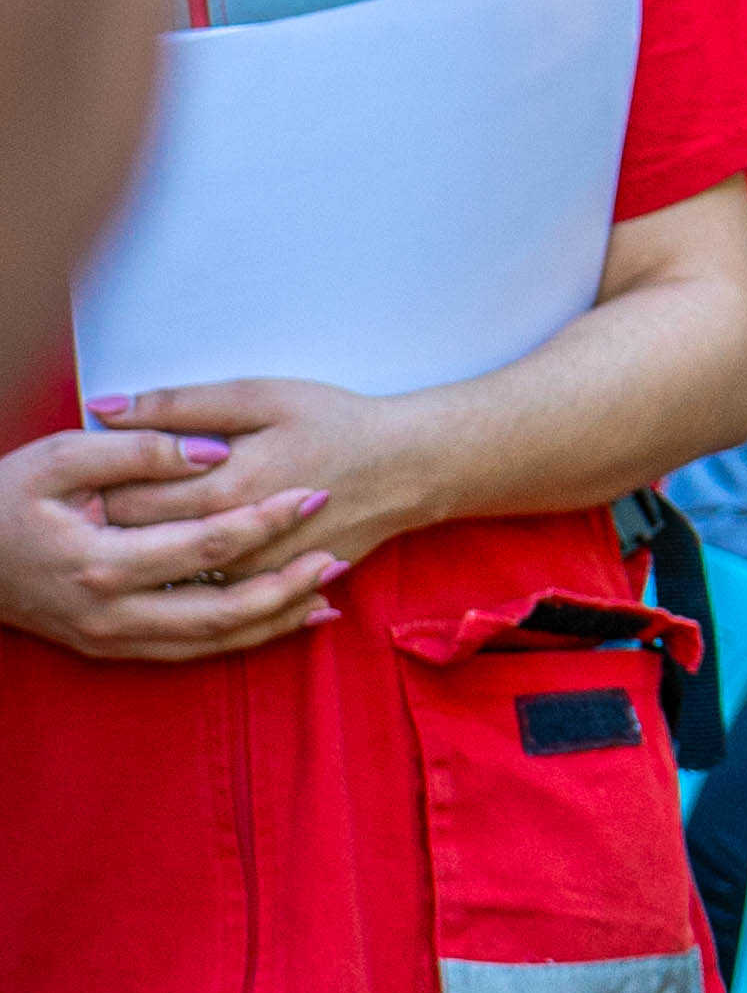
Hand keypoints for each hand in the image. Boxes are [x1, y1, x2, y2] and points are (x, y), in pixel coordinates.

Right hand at [0, 423, 345, 661]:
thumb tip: (213, 450)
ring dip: (274, 622)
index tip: (312, 496)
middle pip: (223, 609)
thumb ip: (139, 451)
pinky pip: (192, 653)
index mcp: (102, 561)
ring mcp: (113, 639)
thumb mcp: (60, 458)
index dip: (265, 520)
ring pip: (213, 642)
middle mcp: (113, 613)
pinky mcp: (114, 650)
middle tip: (338, 558)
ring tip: (329, 598)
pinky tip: (280, 622)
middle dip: (288, 585)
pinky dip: (242, 639)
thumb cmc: (5, 499)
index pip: (207, 544)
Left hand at [84, 379, 428, 575]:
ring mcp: (262, 572)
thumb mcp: (259, 396)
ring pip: (180, 577)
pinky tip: (186, 561)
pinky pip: (220, 596)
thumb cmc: (337, 423)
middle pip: (147, 543)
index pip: (132, 499)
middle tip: (99, 508)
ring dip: (153, 558)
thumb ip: (178, 405)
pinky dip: (195, 580)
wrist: (411, 469)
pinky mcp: (279, 587)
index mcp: (228, 486)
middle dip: (117, 526)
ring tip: (142, 533)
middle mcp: (241, 541)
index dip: (100, 490)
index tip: (89, 477)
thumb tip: (104, 408)